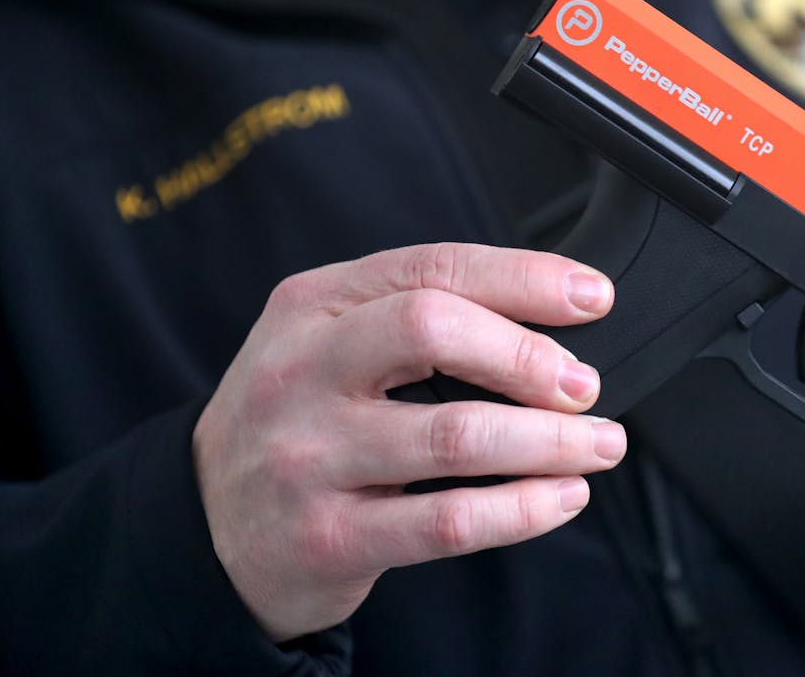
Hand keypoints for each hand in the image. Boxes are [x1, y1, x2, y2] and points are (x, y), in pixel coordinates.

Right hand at [192, 243, 626, 641]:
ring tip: (599, 445)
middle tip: (584, 385)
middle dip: (530, 355)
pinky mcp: (327, 537)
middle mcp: (301, 371)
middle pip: (434, 330)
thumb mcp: (328, 342)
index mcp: (311, 305)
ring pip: (456, 435)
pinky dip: (522, 509)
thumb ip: (416, 315)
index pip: (432, 268)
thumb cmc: (296, 419)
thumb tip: (550, 318)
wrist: (206, 525)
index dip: (524, 278)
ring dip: (550, 440)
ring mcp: (307, 456)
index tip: (592, 296)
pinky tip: (560, 497)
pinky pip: (448, 521)